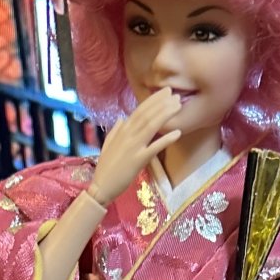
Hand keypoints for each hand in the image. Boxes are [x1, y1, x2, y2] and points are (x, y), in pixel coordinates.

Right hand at [90, 88, 182, 206]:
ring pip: (151, 125)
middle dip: (162, 103)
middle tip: (176, 94)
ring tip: (178, 106)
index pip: (139, 110)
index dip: (153, 100)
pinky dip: (166, 139)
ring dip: (165, 114)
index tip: (165, 93)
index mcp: (122, 130)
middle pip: (147, 114)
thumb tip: (122, 118)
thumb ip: (115, 130)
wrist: (101, 187)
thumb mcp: (108, 145)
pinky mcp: (138, 160)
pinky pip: (154, 148)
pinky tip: (178, 133)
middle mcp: (128, 135)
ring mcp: (133, 147)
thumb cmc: (105, 168)